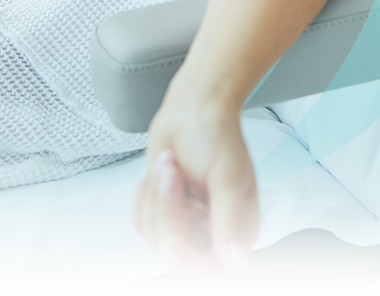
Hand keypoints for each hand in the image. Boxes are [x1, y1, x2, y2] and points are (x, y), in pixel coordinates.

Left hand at [133, 90, 255, 291]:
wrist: (191, 107)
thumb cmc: (216, 134)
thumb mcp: (228, 176)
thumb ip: (230, 222)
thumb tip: (239, 264)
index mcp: (237, 230)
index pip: (214, 273)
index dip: (192, 265)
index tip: (175, 245)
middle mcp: (211, 233)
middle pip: (178, 256)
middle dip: (169, 213)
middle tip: (171, 173)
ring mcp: (185, 225)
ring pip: (154, 237)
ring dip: (156, 195)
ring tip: (170, 161)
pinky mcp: (160, 214)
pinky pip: (141, 222)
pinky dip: (145, 193)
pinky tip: (162, 168)